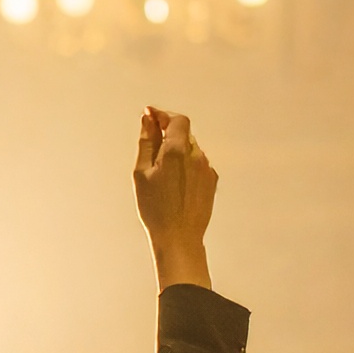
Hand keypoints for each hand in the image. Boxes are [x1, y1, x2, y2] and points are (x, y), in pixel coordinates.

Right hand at [133, 105, 216, 289]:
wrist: (179, 237)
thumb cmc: (155, 208)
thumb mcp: (141, 172)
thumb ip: (147, 141)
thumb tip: (148, 119)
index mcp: (177, 150)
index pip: (177, 119)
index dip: (163, 115)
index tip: (149, 115)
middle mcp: (197, 155)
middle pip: (184, 133)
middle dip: (167, 134)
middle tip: (150, 146)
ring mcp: (207, 168)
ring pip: (191, 149)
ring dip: (177, 151)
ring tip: (161, 174)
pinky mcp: (212, 181)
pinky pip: (198, 164)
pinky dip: (186, 165)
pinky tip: (174, 185)